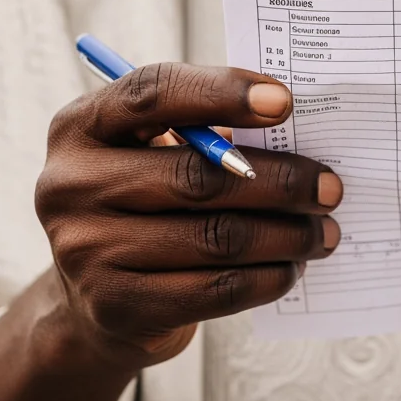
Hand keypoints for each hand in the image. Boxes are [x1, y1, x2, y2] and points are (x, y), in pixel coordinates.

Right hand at [31, 62, 342, 371]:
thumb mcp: (153, 148)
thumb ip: (205, 131)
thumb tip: (296, 130)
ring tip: (323, 230)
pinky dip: (266, 276)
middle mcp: (71, 185)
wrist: (91, 296)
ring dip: (286, 233)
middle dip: (280, 180)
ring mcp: (86, 251)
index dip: (222, 92)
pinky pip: (213, 289)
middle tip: (329, 185)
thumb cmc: (145, 196)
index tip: (285, 101)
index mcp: (82, 126)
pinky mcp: (115, 307)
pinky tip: (292, 266)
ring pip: (215, 236)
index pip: (154, 93)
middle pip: (198, 174)